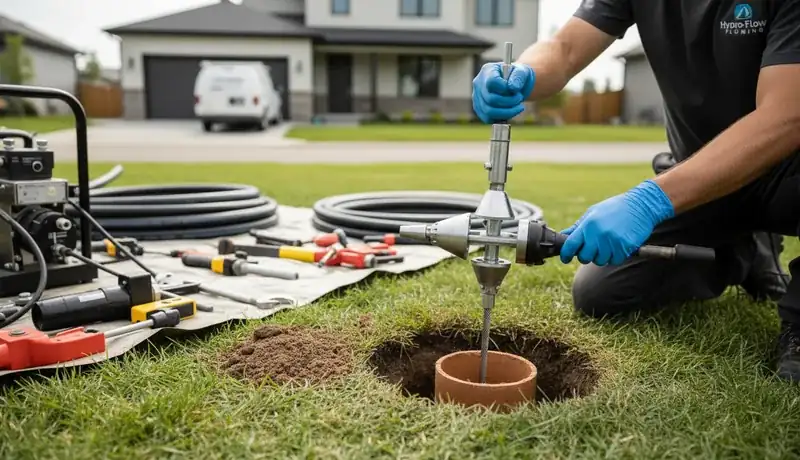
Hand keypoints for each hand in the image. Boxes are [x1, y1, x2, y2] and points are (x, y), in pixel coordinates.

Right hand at [472, 62, 534, 123]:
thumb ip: (518, 76)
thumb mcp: (522, 71)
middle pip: (491, 99)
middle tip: (520, 99)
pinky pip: (487, 118)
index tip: (515, 89)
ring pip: (489, 111)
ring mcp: (477, 97)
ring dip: (507, 112)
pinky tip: (510, 112)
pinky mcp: (479, 109)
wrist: (513, 84)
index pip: (491, 82)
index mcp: (487, 71)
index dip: (504, 89)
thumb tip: (513, 87)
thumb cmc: (517, 76)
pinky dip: (501, 118)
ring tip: (518, 107)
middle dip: (510, 102)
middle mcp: (478, 84)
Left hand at [559, 180, 674, 265]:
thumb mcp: (593, 213)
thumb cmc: (614, 208)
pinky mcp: (625, 247)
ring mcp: (612, 241)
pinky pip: (614, 260)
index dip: (566, 254)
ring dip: (602, 256)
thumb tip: (564, 235)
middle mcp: (599, 234)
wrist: (641, 205)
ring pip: (600, 261)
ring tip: (607, 244)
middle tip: (592, 249)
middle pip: (584, 257)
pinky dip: (615, 256)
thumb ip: (578, 227)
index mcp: (588, 224)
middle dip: (586, 256)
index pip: (571, 245)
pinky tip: (617, 245)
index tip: (565, 258)